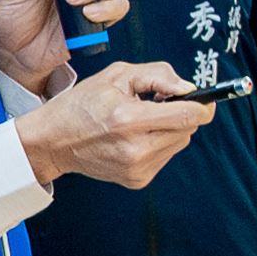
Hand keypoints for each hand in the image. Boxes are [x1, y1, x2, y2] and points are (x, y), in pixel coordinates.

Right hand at [13, 62, 213, 189]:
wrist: (53, 142)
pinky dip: (158, 144)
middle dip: (181, 113)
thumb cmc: (82, 105)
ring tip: (141, 121)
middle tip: (158, 104)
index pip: (188, 116)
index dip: (202, 104)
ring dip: (170, 129)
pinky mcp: (137, 180)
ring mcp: (137, 169)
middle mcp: (135, 149)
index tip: (203, 97)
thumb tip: (188, 87)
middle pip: (188, 129)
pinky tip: (135, 137)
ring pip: (179, 143)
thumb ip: (158, 75)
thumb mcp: (117, 75)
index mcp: (128, 119)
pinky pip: (165, 156)